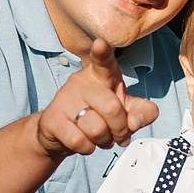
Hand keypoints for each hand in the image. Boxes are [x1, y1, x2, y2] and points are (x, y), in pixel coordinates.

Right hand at [33, 39, 158, 159]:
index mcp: (101, 75)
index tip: (100, 44)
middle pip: (112, 108)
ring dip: (104, 141)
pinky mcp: (52, 119)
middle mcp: (81, 82)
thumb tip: (138, 120)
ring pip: (96, 128)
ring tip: (99, 137)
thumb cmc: (96, 114)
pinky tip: (83, 141)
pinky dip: (87, 148)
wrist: (61, 133)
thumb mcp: (125, 110)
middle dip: (121, 130)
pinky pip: (79, 140)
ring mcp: (65, 99)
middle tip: (118, 135)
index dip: (102, 53)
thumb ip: (141, 112)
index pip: (103, 61)